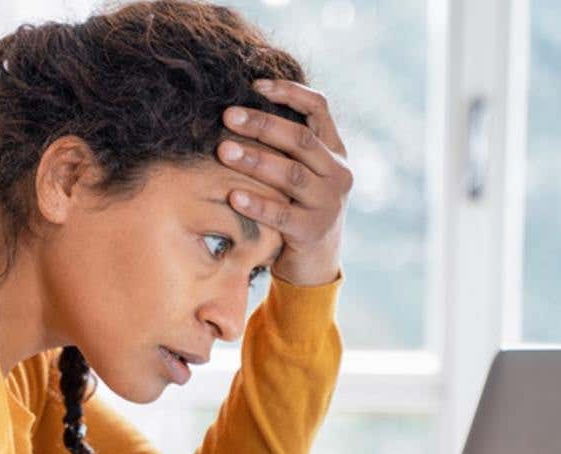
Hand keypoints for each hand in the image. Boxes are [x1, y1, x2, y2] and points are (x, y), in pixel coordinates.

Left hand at [216, 79, 352, 286]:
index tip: (255, 84)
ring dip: (255, 160)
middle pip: (300, 139)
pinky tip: (232, 196)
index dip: (289, 92)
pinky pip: (282, 214)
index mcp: (335, 151)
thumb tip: (240, 108)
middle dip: (261, 124)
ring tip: (222, 150)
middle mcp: (337, 173)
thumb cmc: (297, 207)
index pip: (319, 108)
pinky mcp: (313, 231)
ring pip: (291, 174)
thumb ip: (286, 146)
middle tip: (227, 115)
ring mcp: (328, 203)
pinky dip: (257, 204)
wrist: (315, 262)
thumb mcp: (301, 173)